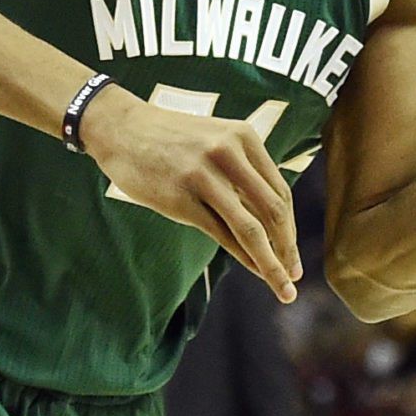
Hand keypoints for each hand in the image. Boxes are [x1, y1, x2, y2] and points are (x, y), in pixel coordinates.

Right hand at [83, 87, 302, 301]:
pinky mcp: (180, 197)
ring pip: (250, 228)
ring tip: (283, 287)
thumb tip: (272, 220)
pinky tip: (253, 270)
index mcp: (244, 137)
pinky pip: (221, 233)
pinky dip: (243, 256)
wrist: (120, 128)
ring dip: (271, 262)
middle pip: (273, 211)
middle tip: (295, 276)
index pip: (279, 191)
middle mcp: (229, 153)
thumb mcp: (215, 141)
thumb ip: (243, 172)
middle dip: (287, 248)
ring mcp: (204, 175)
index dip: (291, 227)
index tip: (293, 252)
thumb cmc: (171, 141)